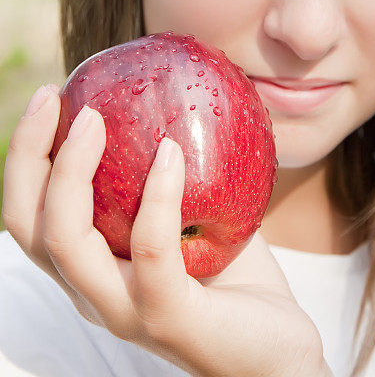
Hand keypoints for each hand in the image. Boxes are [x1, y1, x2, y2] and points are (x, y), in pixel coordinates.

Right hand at [2, 85, 331, 376]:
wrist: (279, 355)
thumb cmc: (236, 279)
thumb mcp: (197, 213)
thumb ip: (176, 170)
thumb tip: (175, 94)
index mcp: (93, 268)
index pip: (31, 214)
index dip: (25, 155)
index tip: (49, 96)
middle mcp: (94, 292)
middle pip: (28, 227)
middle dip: (27, 156)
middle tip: (54, 98)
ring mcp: (126, 311)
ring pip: (67, 243)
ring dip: (72, 173)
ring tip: (94, 118)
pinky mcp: (169, 319)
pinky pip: (151, 252)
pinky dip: (156, 196)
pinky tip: (170, 152)